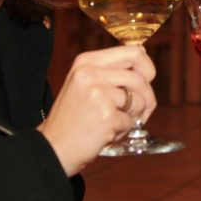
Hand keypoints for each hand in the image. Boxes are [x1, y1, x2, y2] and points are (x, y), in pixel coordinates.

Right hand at [38, 46, 156, 175]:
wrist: (52, 148)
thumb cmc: (72, 119)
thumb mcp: (84, 84)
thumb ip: (110, 72)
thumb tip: (145, 66)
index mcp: (87, 61)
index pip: (133, 52)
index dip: (147, 68)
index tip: (147, 81)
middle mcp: (90, 73)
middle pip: (140, 77)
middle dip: (147, 96)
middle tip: (141, 111)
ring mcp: (98, 94)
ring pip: (139, 100)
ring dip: (135, 116)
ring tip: (116, 123)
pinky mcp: (105, 115)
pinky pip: (131, 121)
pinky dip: (124, 130)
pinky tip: (107, 133)